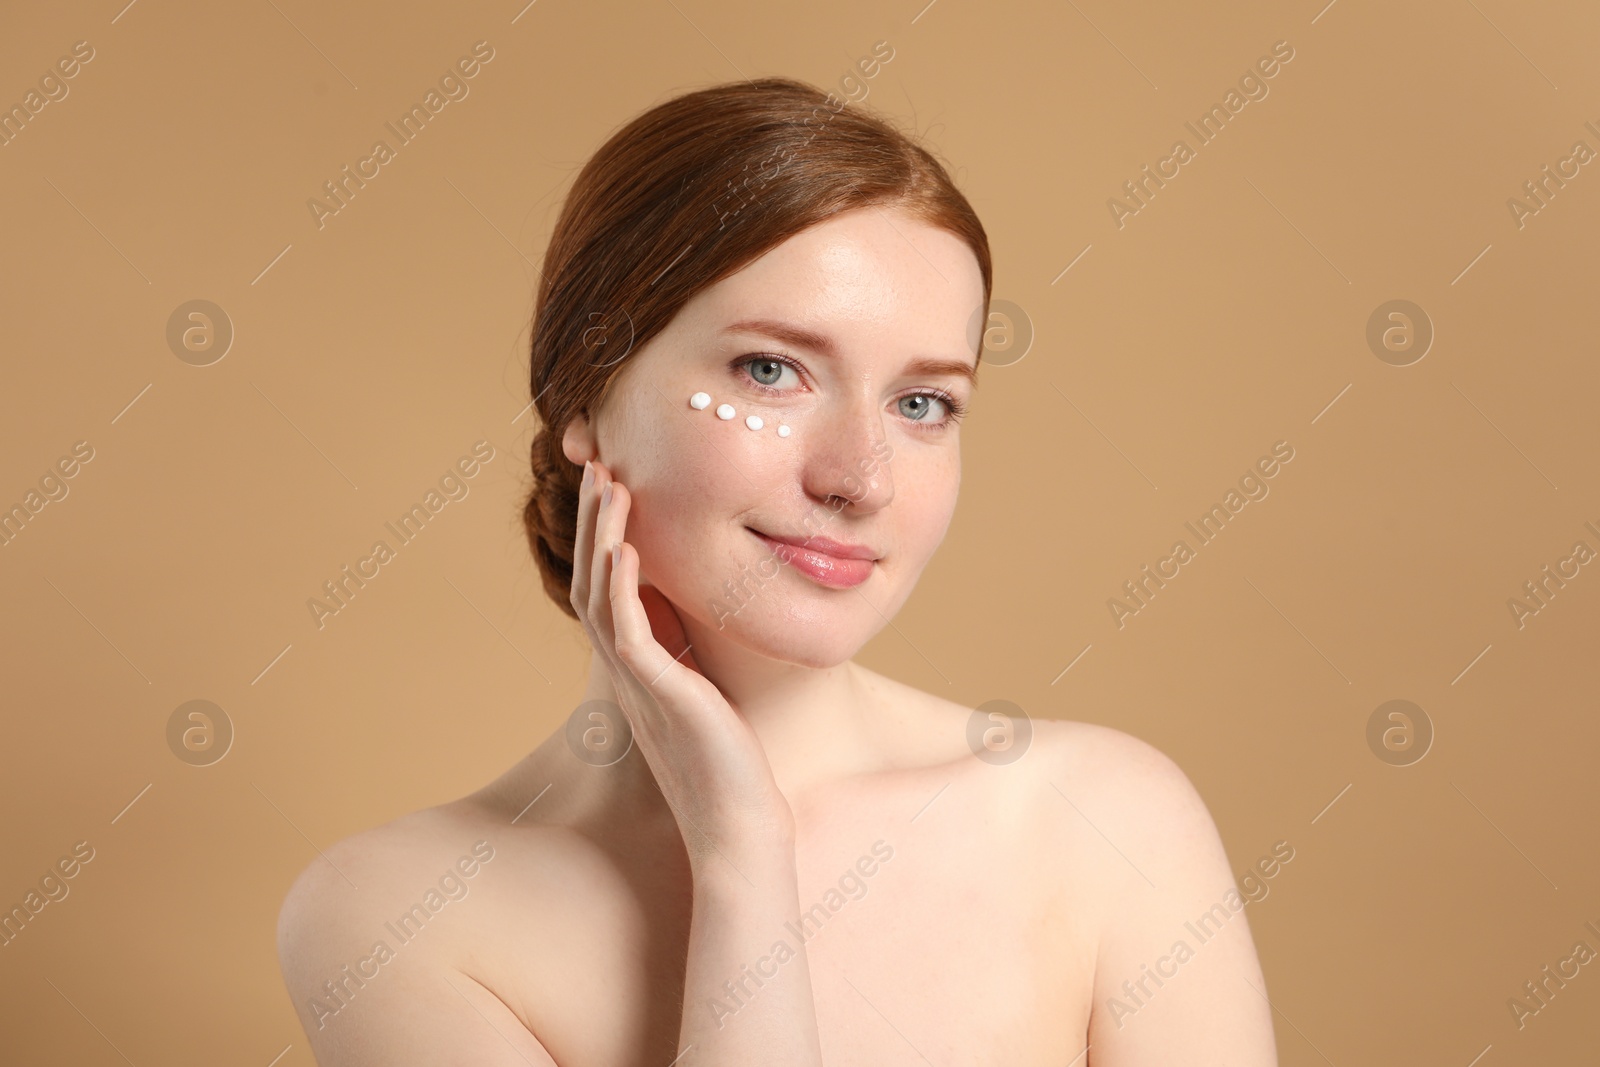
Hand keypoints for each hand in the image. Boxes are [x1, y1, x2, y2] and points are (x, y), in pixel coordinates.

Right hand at [570, 459, 794, 867]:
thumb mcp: (708, 692)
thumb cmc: (731, 766)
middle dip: (593, 519)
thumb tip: (695, 608)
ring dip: (602, 536)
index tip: (610, 480)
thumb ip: (693, 652)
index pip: (609, 584)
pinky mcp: (659, 697)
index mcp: (639, 665)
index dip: (603, 531)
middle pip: (594, 578)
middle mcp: (628, 670)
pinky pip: (628, 632)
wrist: (737, 829)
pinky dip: (622, 587)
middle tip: (595, 462)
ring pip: (602, 595)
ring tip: (606, 483)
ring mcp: (637, 683)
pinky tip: (626, 546)